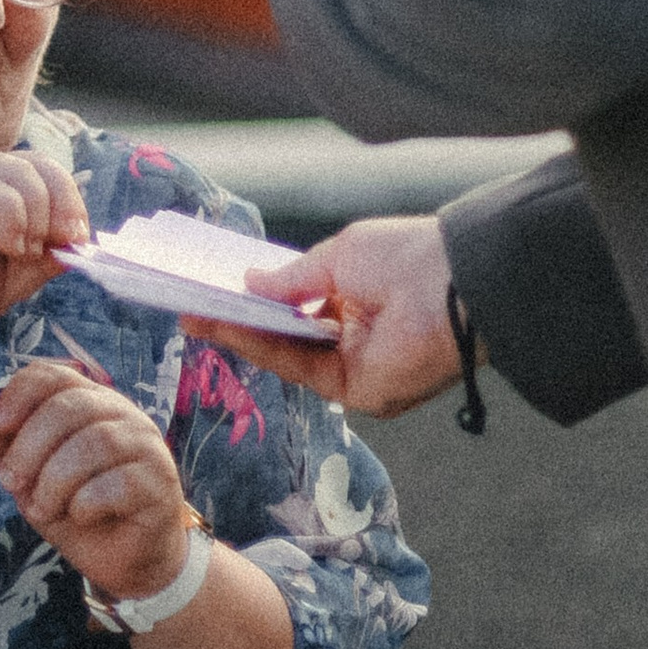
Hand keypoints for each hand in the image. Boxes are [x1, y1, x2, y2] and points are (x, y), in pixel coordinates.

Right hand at [0, 152, 88, 374]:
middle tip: (65, 239)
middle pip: (41, 165)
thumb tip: (80, 244)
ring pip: (23, 171)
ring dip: (40, 212)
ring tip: (23, 251)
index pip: (47, 180)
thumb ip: (38, 263)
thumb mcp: (2, 288)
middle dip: (65, 201)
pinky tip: (5, 246)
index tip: (78, 243)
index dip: (72, 205)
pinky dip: (13, 216)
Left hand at [0, 357, 192, 609]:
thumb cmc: (78, 511)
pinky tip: (80, 516)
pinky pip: (120, 482)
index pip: (54, 375)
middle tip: (9, 483)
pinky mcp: (160, 484)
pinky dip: (87, 502)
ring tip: (42, 510)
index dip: (19, 393)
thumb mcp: (29, 482)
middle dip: (29, 446)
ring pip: (95, 443)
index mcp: (90, 403)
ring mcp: (147, 446)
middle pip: (70, 407)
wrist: (125, 562)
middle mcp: (123, 414)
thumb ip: (4, 449)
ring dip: (55, 480)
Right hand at [186, 214, 459, 414]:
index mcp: (360, 301)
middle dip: (238, 319)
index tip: (216, 287)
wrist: (456, 283)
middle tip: (191, 303)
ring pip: (285, 355)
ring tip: (193, 312)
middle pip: (287, 336)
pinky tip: (224, 324)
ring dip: (237, 334)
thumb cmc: (407, 257)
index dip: (259, 298)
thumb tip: (247, 283)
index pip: (301, 306)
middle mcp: (357, 339)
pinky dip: (258, 348)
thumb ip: (292, 278)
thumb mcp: (339, 256)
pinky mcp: (356, 392)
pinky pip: (297, 369)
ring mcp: (356, 368)